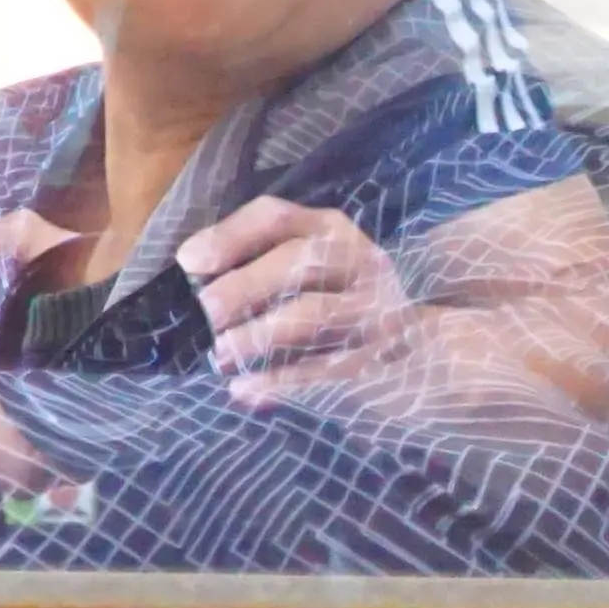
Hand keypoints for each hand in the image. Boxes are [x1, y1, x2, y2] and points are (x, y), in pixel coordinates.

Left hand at [179, 197, 410, 407]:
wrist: (420, 351)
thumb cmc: (339, 302)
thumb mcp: (311, 268)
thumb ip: (259, 263)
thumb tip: (192, 273)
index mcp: (331, 230)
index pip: (277, 218)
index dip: (229, 236)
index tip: (188, 262)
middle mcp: (358, 261)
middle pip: (298, 261)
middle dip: (244, 286)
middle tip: (206, 312)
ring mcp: (372, 311)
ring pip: (312, 314)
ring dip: (258, 335)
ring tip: (220, 354)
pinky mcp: (376, 357)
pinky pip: (322, 369)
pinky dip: (278, 380)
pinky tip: (243, 389)